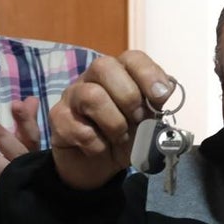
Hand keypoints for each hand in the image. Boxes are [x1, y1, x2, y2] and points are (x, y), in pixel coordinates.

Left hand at [0, 96, 40, 199]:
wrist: (47, 206)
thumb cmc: (34, 169)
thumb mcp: (31, 145)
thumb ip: (28, 124)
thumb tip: (29, 98)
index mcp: (34, 153)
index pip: (31, 134)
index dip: (24, 120)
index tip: (14, 104)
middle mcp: (26, 167)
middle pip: (15, 149)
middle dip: (1, 134)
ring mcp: (16, 185)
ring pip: (4, 170)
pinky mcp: (5, 201)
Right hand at [49, 51, 173, 189]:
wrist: (98, 166)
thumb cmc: (125, 137)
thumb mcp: (147, 122)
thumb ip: (156, 106)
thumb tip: (166, 90)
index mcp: (119, 73)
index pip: (131, 57)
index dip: (148, 73)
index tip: (161, 97)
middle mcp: (92, 78)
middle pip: (104, 66)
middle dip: (128, 97)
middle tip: (138, 119)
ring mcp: (71, 96)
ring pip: (91, 96)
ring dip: (114, 123)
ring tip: (120, 137)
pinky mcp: (58, 119)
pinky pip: (80, 129)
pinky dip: (98, 145)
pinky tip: (101, 148)